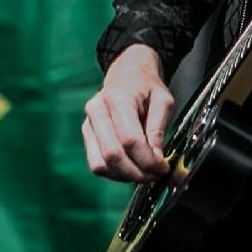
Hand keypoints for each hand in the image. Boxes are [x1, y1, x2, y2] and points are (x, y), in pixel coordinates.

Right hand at [82, 43, 175, 182]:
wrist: (127, 75)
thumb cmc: (147, 87)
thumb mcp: (163, 101)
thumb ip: (158, 129)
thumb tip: (156, 159)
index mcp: (118, 97)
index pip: (129, 139)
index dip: (148, 160)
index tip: (164, 167)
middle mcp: (97, 110)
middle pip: (113, 154)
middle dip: (137, 172)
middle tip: (156, 174)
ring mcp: (88, 124)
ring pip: (101, 164)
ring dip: (126, 176)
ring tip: (145, 173)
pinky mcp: (87, 136)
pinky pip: (97, 164)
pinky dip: (116, 173)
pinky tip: (132, 168)